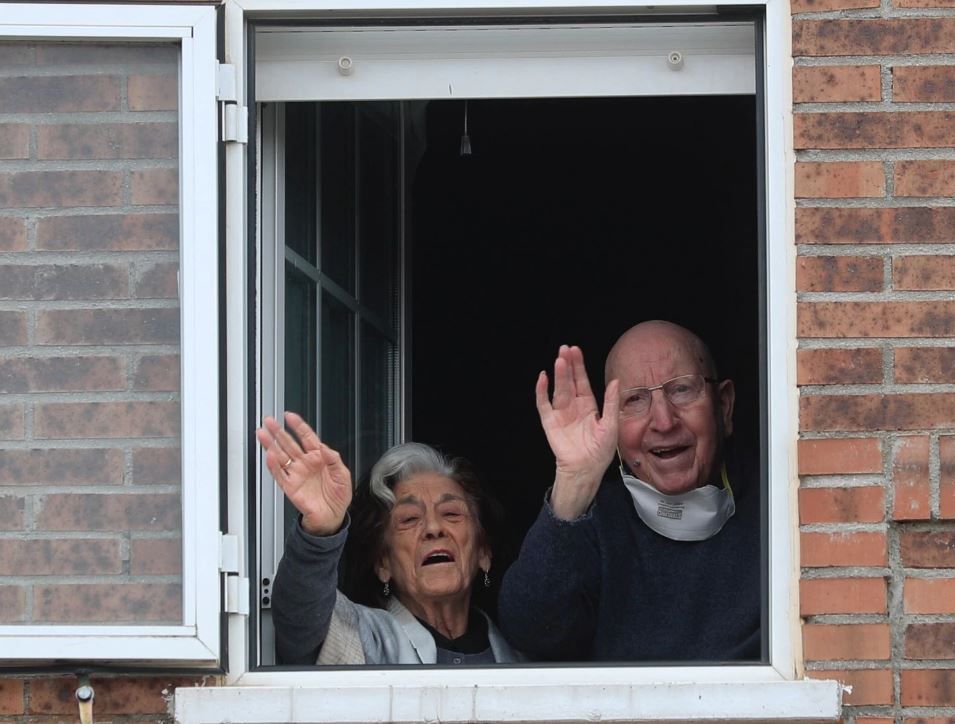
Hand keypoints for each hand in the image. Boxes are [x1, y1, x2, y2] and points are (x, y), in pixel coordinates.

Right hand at [256, 412, 352, 535]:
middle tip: (269, 421)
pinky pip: (280, 474)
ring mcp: (297, 474)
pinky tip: (269, 456)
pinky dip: (274, 466)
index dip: (298, 426)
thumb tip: (326, 448)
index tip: (290, 416)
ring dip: (271, 445)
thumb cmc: (338, 496)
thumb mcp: (343, 475)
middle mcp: (305, 463)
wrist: (332, 516)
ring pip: (281, 456)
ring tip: (263, 434)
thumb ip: (334, 460)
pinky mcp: (291, 486)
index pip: (307, 437)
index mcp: (319, 457)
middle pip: (289, 443)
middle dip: (279, 431)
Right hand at [535, 345, 618, 519]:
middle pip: (569, 381)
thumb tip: (615, 381)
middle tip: (565, 349)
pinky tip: (543, 378)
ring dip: (558, 375)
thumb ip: (611, 403)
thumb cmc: (600, 451)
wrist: (586, 469)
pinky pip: (543, 404)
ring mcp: (560, 413)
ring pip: (558, 389)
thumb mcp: (611, 424)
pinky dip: (541, 391)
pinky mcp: (549, 422)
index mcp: (588, 406)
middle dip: (567, 365)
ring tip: (559, 360)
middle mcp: (573, 406)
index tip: (576, 351)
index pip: (582, 381)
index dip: (579, 366)